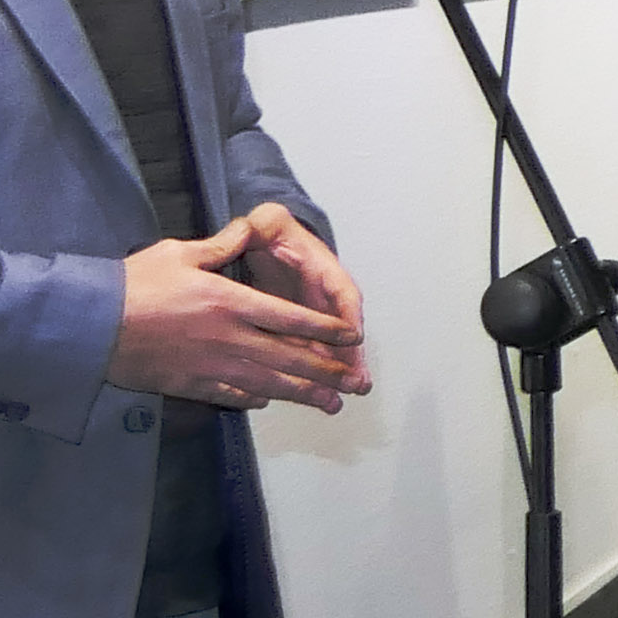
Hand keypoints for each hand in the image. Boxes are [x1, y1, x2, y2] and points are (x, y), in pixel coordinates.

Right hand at [112, 205, 370, 409]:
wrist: (87, 325)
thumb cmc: (132, 283)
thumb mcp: (178, 253)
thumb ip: (221, 246)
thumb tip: (250, 227)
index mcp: (230, 302)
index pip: (291, 318)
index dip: (326, 329)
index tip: (351, 336)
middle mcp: (228, 337)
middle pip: (290, 358)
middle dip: (327, 371)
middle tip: (355, 383)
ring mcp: (210, 365)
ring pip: (269, 383)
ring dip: (303, 394)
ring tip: (330, 403)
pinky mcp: (189, 383)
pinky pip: (232, 394)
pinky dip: (256, 398)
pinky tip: (271, 400)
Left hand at [229, 208, 371, 397]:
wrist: (268, 241)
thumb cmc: (271, 232)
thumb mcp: (266, 222)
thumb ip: (262, 224)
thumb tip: (259, 224)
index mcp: (321, 268)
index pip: (341, 292)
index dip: (347, 315)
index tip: (354, 335)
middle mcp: (324, 295)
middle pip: (342, 329)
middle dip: (350, 356)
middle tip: (357, 380)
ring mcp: (315, 313)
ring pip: (329, 346)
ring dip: (338, 370)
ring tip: (346, 394)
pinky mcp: (300, 328)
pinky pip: (310, 351)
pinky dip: (314, 372)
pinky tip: (315, 393)